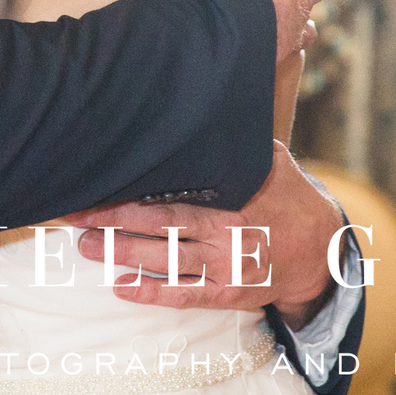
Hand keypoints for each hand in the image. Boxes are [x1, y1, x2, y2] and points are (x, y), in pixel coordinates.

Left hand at [64, 143, 346, 327]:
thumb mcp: (268, 159)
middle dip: (114, 219)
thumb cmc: (286, 195)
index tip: (99, 177)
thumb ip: (233, 141)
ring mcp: (224, 268)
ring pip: (165, 261)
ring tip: (84, 245)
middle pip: (160, 225)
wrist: (321, 251)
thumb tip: (202, 99)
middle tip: (74, 213)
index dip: (134, 186)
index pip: (174, 190)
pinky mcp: (226, 294)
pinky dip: (151, 292)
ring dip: (122, 254)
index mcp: (232, 197)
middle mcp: (225, 233)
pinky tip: (120, 286)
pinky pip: (184, 295)